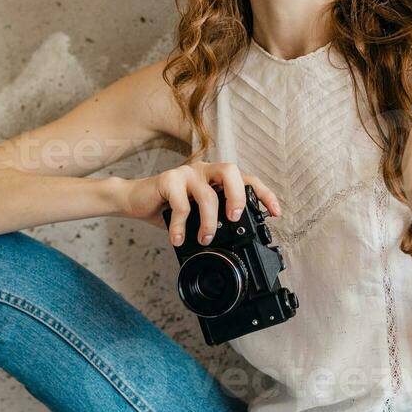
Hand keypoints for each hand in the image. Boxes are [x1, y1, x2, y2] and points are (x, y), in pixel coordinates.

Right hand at [119, 162, 281, 245]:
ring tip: (205, 239)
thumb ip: (215, 219)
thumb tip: (236, 241)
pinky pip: (181, 204)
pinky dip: (181, 225)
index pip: (247, 179)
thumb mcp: (197, 215)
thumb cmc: (169, 208)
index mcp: (216, 177)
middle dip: (238, 196)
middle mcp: (205, 170)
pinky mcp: (168, 179)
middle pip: (231, 171)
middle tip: (234, 219)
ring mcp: (186, 173)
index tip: (276, 213)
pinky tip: (177, 238)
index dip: (264, 194)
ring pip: (207, 193)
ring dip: (209, 221)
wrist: (135, 201)